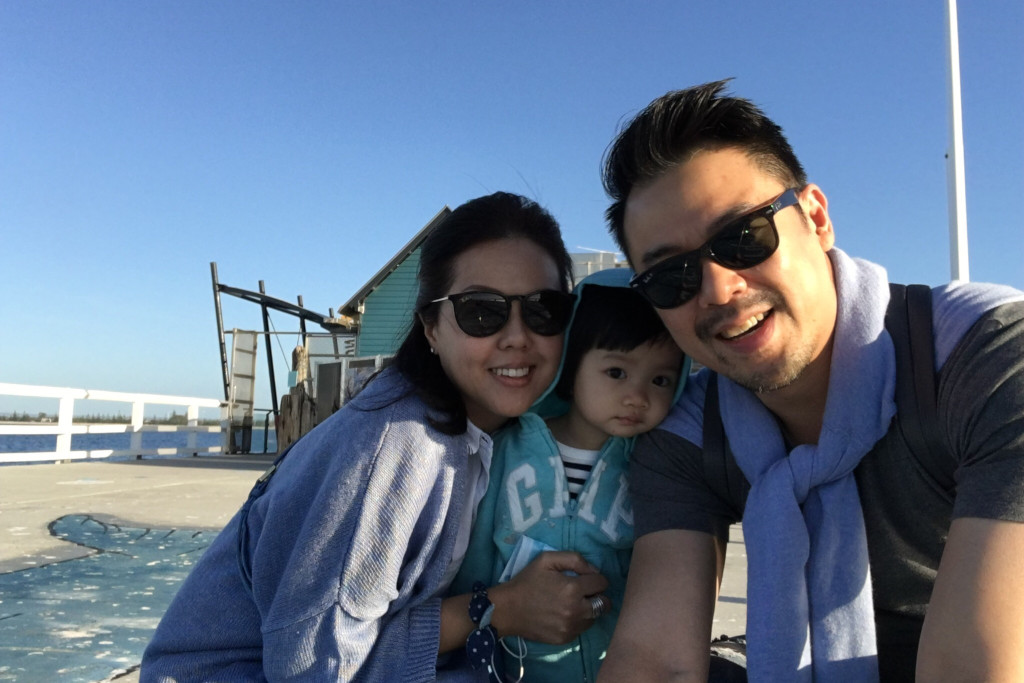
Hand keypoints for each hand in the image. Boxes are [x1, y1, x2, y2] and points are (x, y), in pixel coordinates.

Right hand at [489, 550, 609, 644]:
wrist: (507, 610)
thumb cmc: (527, 581)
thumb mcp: (546, 559)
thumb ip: (574, 559)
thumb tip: (593, 570)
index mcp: (573, 588)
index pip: (602, 583)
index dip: (595, 578)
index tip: (586, 578)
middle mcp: (576, 610)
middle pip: (604, 604)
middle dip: (597, 595)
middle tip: (584, 592)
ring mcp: (571, 627)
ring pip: (595, 617)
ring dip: (589, 609)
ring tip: (574, 603)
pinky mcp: (565, 639)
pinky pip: (582, 629)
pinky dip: (578, 621)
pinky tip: (564, 614)